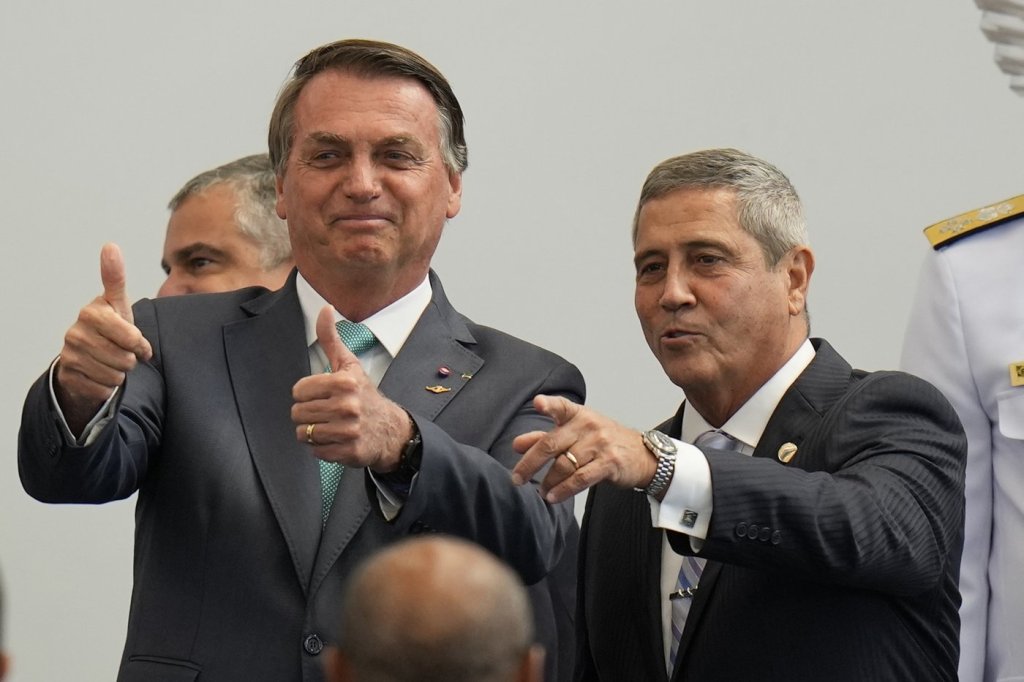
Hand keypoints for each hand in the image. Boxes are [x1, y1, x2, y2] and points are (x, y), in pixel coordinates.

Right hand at [55, 243, 152, 433]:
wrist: (87, 357)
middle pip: (125, 358)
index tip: (138, 342)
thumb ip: (115, 277)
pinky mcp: (68, 376)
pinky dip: (107, 386)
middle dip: (130, 359)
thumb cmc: (110, 327)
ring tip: (112, 361)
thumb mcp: (117, 303)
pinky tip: (100, 374)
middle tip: (123, 352)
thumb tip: (110, 246)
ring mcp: (69, 354)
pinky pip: (102, 388)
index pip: (130, 335)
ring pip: (115, 374)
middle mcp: (75, 332)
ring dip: (120, 373)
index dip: (139, 343)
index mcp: (92, 312)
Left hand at [291, 306, 410, 470]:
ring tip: (330, 426)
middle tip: (327, 412)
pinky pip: (315, 451)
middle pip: (298, 413)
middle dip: (308, 414)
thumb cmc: (364, 395)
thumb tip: (325, 308)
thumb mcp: (349, 365)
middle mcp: (347, 406)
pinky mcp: (349, 451)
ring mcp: (349, 430)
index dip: (307, 394)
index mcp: (344, 382)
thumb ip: (331, 339)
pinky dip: (322, 448)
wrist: (390, 430)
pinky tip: (337, 439)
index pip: (298, 391)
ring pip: (304, 433)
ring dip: (313, 432)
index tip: (323, 395)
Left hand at [511, 395, 657, 502]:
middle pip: (552, 444)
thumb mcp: (576, 434)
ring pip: (564, 465)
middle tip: (517, 478)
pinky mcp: (609, 463)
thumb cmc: (603, 442)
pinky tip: (554, 497)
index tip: (537, 403)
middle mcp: (588, 426)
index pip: (561, 406)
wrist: (642, 455)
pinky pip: (580, 479)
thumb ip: (545, 437)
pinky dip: (564, 490)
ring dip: (548, 482)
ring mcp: (600, 444)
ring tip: (541, 492)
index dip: (548, 405)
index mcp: (578, 415)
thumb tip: (517, 444)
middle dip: (530, 462)